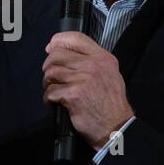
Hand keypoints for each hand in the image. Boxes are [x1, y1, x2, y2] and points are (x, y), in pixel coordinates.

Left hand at [42, 32, 132, 148]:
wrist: (115, 126)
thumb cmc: (110, 103)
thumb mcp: (109, 73)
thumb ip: (91, 61)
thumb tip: (62, 52)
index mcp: (102, 58)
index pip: (76, 38)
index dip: (58, 41)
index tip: (50, 48)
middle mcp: (93, 65)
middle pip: (57, 55)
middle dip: (49, 66)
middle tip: (52, 78)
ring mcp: (82, 79)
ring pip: (51, 72)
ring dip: (47, 84)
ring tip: (53, 92)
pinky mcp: (73, 94)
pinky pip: (50, 91)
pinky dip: (48, 99)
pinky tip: (55, 104)